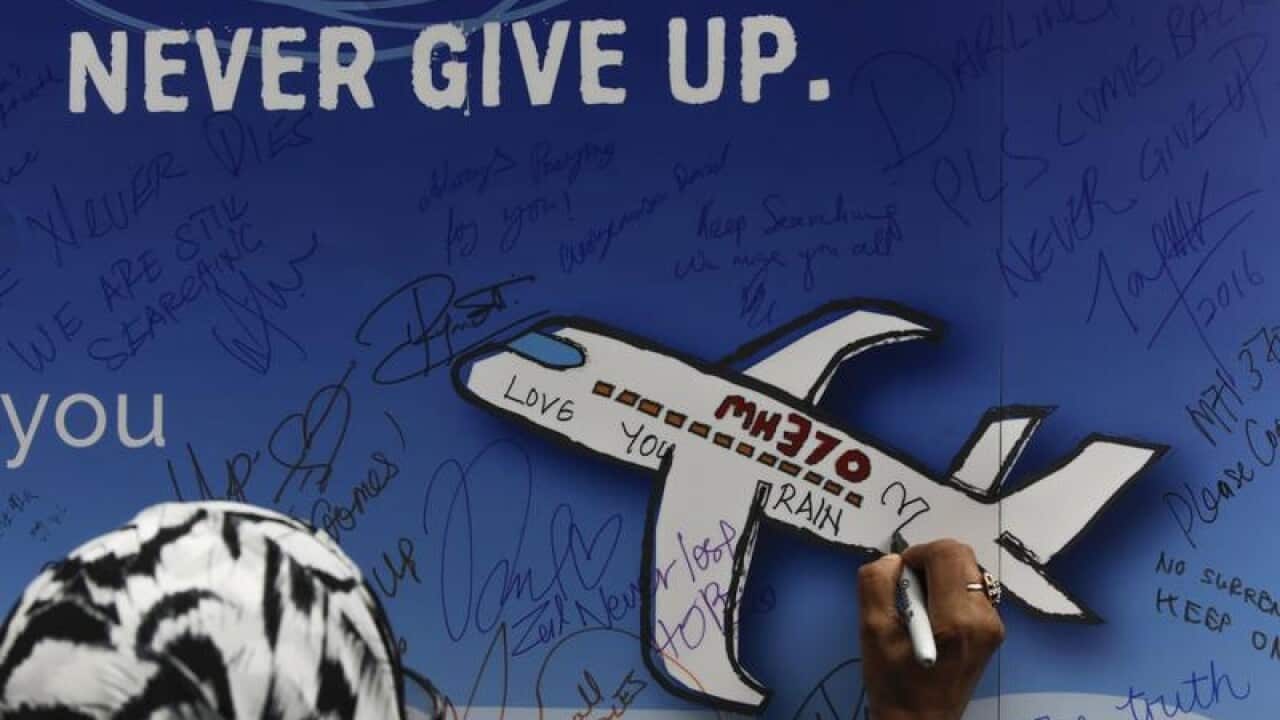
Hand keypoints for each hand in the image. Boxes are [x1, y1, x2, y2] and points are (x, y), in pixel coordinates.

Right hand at [857, 539, 1003, 719]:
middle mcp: (985, 618)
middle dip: (929, 563)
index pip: (948, 552)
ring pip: (967, 573)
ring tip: (919, 609)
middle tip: (907, 591)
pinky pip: (971, 592)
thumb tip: (894, 560)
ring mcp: (994, 626)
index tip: (899, 576)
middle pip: (962, 557)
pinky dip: (949, 593)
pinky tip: (932, 619)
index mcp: (957, 618)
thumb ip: (877, 584)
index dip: (918, 553)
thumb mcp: (872, 631)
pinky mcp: (992, 632)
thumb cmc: (894, 683)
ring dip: (939, 578)